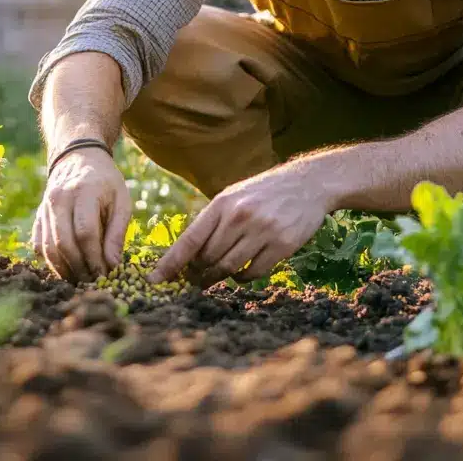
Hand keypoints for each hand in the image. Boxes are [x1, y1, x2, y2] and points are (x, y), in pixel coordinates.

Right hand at [30, 147, 130, 282]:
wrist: (77, 158)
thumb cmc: (106, 182)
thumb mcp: (122, 201)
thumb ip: (117, 232)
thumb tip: (113, 265)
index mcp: (84, 191)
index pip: (85, 233)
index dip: (95, 258)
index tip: (106, 274)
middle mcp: (59, 199)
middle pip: (64, 243)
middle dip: (79, 268)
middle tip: (93, 281)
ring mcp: (45, 207)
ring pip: (49, 247)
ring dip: (64, 269)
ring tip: (81, 280)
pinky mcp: (38, 216)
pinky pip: (39, 245)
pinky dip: (51, 262)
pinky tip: (67, 269)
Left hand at [147, 163, 332, 286]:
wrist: (307, 183)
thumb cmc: (263, 193)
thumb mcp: (234, 197)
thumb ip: (213, 223)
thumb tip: (188, 256)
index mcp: (222, 203)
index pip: (190, 239)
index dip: (170, 262)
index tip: (154, 279)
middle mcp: (240, 217)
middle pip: (207, 258)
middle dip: (197, 272)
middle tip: (195, 278)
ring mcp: (262, 231)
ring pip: (228, 268)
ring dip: (217, 278)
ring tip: (215, 277)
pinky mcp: (282, 245)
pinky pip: (253, 273)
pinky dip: (242, 278)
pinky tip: (242, 272)